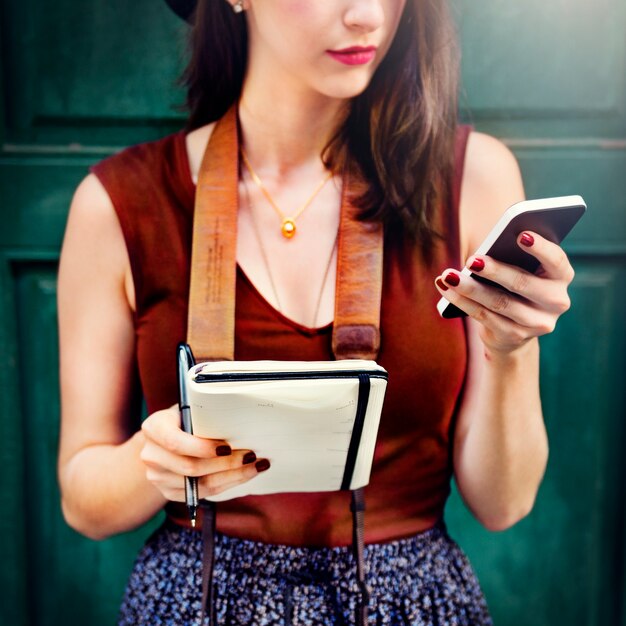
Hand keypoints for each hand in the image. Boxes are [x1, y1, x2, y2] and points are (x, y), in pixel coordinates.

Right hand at [140, 405, 269, 500]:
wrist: (165, 439)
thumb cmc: (186, 419)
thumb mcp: (191, 409)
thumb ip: (206, 413)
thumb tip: (239, 420)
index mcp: (154, 428)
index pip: (175, 442)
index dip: (202, 448)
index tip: (227, 447)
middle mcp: (151, 455)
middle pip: (191, 467)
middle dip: (226, 463)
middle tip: (251, 455)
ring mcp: (158, 478)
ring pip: (201, 484)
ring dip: (233, 476)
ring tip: (256, 465)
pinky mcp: (170, 493)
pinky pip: (204, 493)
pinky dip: (228, 484)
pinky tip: (245, 475)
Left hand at [435, 231, 573, 353]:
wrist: (513, 332)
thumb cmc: (514, 287)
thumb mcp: (520, 270)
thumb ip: (512, 256)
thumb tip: (482, 252)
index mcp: (561, 277)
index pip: (556, 260)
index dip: (540, 248)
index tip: (520, 234)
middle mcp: (555, 302)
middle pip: (522, 283)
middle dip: (494, 271)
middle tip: (471, 260)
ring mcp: (536, 323)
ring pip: (499, 302)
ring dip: (470, 287)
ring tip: (449, 275)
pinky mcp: (514, 336)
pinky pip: (483, 316)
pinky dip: (461, 301)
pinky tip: (445, 288)